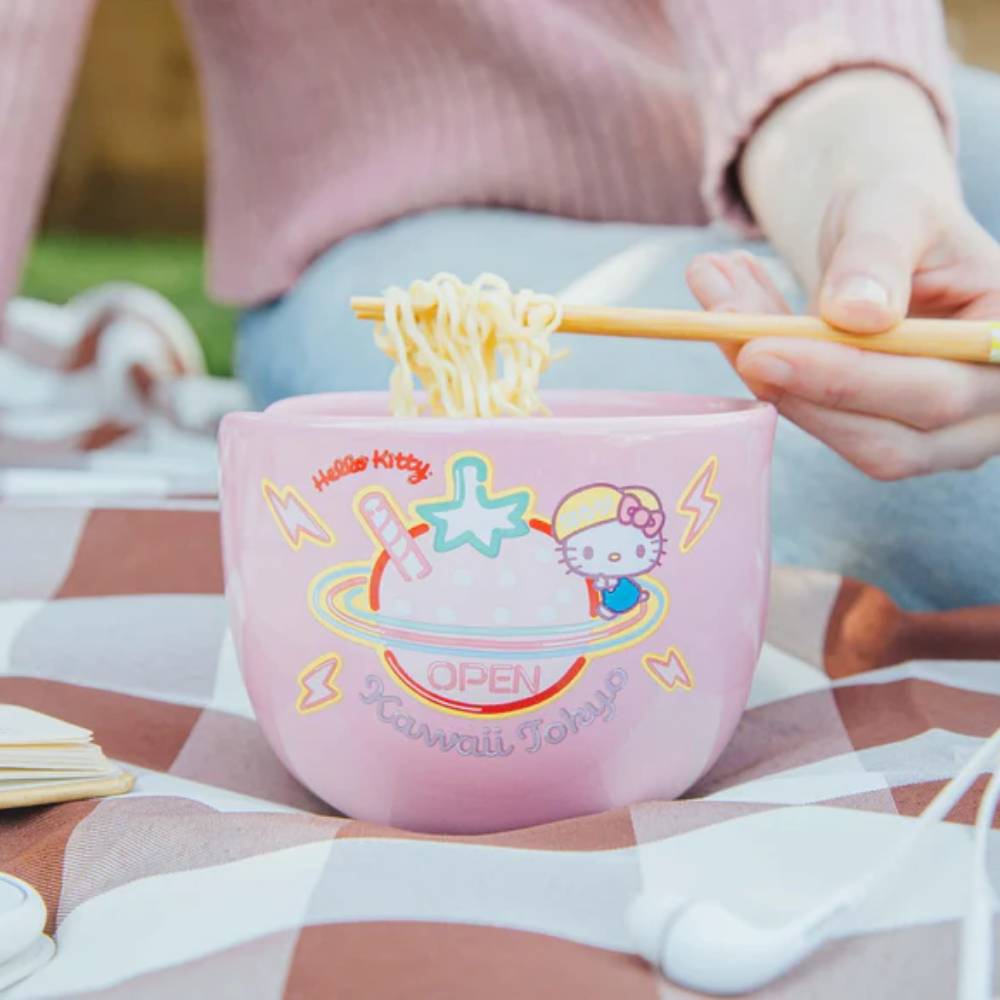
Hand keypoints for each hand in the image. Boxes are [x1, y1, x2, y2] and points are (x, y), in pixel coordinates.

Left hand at [687, 189, 999, 479]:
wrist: (888, 238)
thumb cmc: (904, 219)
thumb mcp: (895, 208)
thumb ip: (878, 254)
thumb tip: (855, 314)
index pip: (936, 390)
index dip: (846, 379)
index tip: (761, 349)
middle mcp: (989, 409)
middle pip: (892, 440)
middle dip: (797, 388)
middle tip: (725, 330)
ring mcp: (941, 436)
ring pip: (847, 441)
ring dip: (772, 383)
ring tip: (719, 301)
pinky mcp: (883, 436)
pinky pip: (822, 424)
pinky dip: (769, 379)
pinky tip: (732, 320)